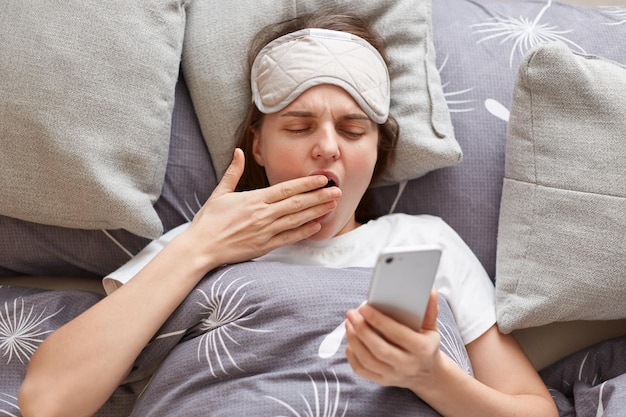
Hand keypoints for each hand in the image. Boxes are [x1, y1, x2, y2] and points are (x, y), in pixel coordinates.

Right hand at [182, 148, 340, 268]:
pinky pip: (289, 237)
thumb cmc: (209, 221)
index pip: (286, 189)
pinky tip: (316, 226)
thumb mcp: (219, 193)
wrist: (201, 248)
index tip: (322, 179)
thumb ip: (233, 172)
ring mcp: (265, 231)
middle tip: (337, 190)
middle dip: (319, 196)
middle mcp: (263, 215)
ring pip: (296, 220)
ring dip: (316, 211)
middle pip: (297, 203)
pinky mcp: (264, 246)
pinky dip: (304, 232)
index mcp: (254, 200)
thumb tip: (238, 151)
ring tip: (332, 205)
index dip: (307, 184)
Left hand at [345, 289, 440, 389]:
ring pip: (368, 360)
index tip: (364, 308)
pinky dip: (352, 356)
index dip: (379, 320)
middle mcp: (408, 365)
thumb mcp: (431, 328)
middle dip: (362, 330)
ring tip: (349, 324)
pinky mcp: (383, 381)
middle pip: (380, 349)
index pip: (398, 334)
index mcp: (422, 349)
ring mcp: (394, 375)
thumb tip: (430, 292)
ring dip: (354, 340)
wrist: (428, 374)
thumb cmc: (426, 345)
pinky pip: (362, 371)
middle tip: (352, 314)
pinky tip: (349, 342)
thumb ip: (430, 310)